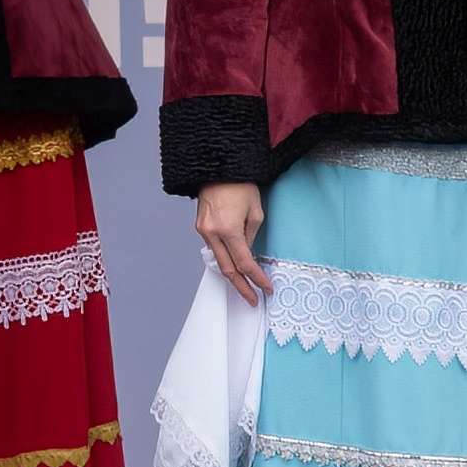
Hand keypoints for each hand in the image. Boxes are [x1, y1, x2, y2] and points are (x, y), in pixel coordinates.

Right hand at [194, 180, 268, 305]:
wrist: (217, 168)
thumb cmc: (240, 185)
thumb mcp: (255, 211)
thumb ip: (251, 236)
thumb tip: (247, 253)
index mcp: (229, 229)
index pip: (245, 263)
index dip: (257, 279)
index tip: (266, 288)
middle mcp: (213, 233)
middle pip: (228, 270)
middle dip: (242, 287)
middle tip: (253, 299)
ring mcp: (203, 231)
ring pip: (219, 261)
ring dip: (233, 275)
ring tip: (246, 285)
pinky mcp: (200, 227)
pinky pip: (213, 249)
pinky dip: (225, 259)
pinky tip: (234, 265)